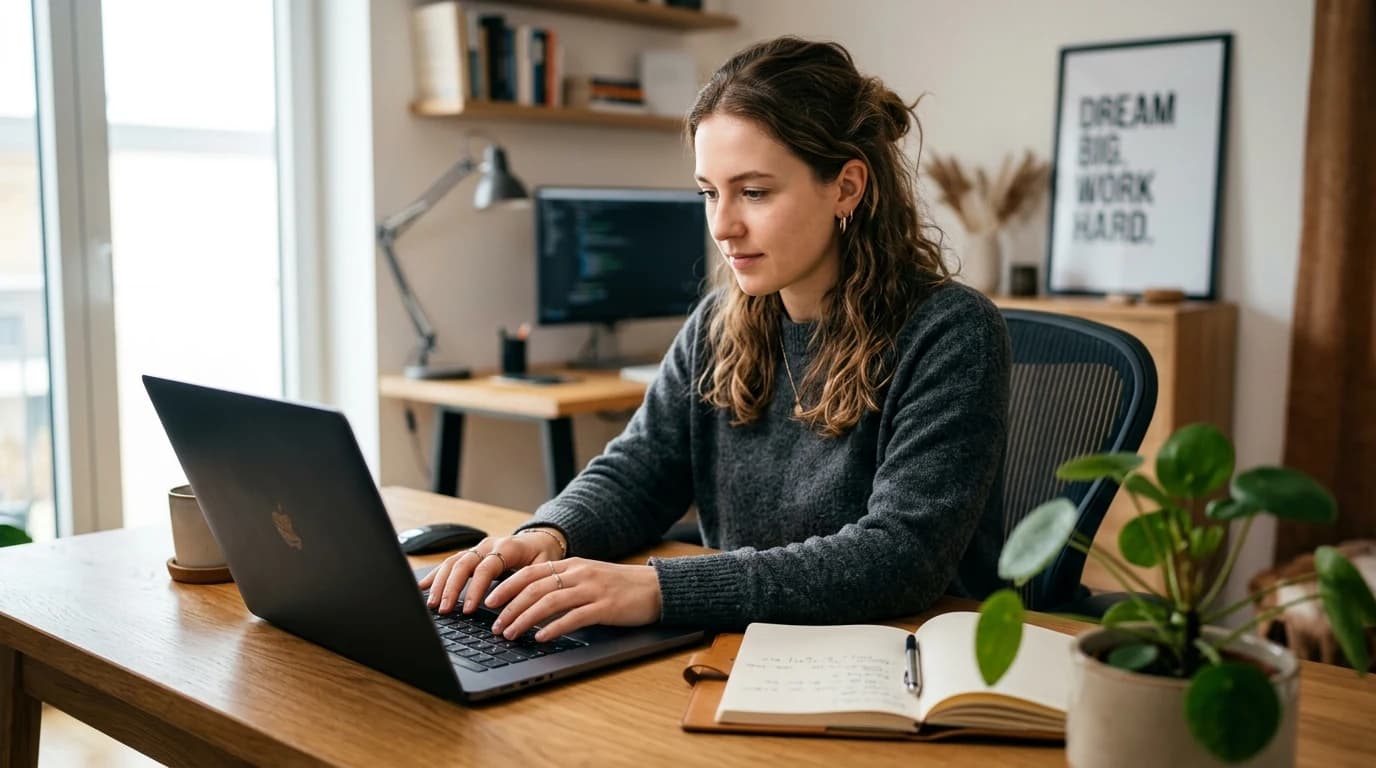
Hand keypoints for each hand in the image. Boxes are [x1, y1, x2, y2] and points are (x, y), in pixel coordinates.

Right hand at [418, 529, 562, 613]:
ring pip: (453, 562)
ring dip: (440, 583)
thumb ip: (531, 583)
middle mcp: (489, 545)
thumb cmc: (544, 556)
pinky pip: (449, 562)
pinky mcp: (471, 553)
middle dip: (451, 588)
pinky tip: (423, 586)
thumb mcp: (545, 568)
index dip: (476, 588)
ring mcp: (477, 548)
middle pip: (463, 564)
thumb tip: (515, 607)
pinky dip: (436, 574)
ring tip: (432, 604)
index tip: (468, 609)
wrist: (542, 539)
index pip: (486, 567)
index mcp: (508, 547)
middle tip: (444, 609)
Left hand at [485, 559, 661, 641]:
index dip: (507, 586)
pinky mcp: (606, 607)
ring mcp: (592, 589)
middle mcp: (579, 573)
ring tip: (510, 634)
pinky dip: (554, 628)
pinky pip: (574, 617)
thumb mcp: (588, 577)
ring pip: (549, 601)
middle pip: (535, 587)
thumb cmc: (620, 586)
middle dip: (510, 607)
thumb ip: (563, 583)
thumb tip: (531, 600)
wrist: (656, 588)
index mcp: (572, 564)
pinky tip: (541, 637)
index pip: (531, 572)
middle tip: (495, 625)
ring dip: (525, 619)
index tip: (489, 601)